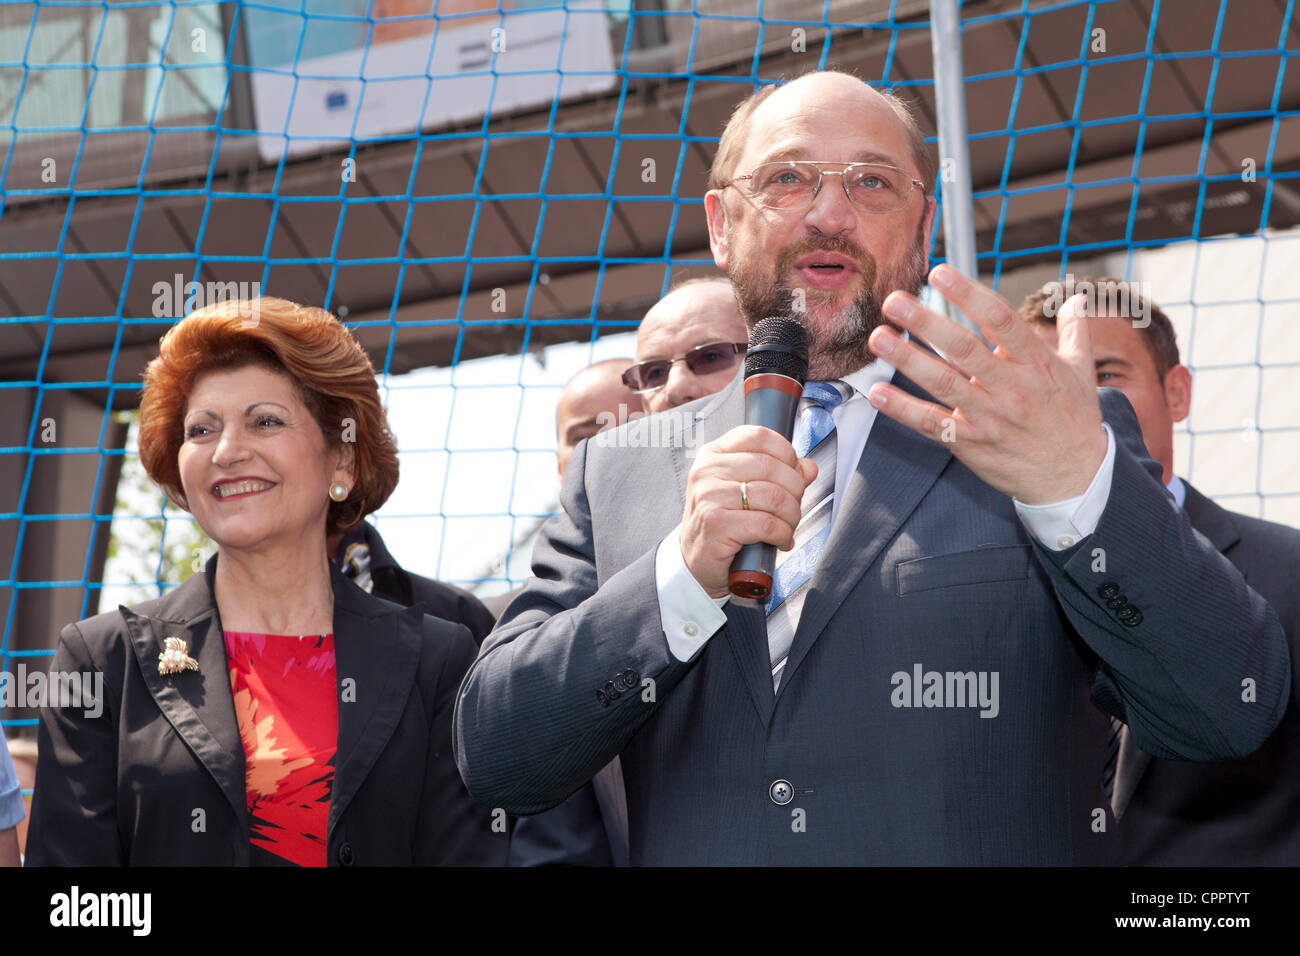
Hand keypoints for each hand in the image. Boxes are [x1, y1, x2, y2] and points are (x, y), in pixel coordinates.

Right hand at [680, 425, 817, 597]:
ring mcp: (709, 496)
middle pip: (771, 466)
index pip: (759, 436)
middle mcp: (707, 471)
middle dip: (795, 490)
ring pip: (774, 496)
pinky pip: (767, 524)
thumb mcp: (743, 491)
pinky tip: (780, 540)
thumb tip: (809, 467)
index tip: (793, 474)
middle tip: (793, 507)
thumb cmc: (721, 523)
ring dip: (791, 516)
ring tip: (787, 526)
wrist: (695, 561)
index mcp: (713, 454)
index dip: (786, 453)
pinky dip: (783, 534)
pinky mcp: (716, 524)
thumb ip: (777, 474)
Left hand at [866, 264, 1107, 504]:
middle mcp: (1012, 387)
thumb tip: (1076, 297)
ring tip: (878, 338)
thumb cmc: (1074, 419)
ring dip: (908, 360)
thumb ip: (1074, 331)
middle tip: (893, 300)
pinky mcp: (971, 444)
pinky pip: (933, 424)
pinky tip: (877, 393)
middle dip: (926, 323)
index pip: (1000, 319)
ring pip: (944, 384)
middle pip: (964, 348)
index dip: (968, 294)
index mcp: (1036, 362)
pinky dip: (903, 410)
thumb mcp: (1080, 372)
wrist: (1075, 478)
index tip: (939, 273)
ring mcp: (990, 417)